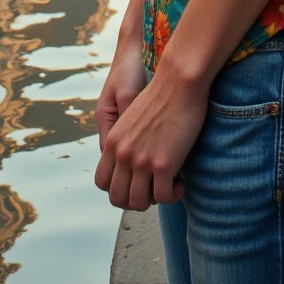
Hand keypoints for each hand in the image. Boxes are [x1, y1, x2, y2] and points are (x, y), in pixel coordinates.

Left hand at [94, 61, 207, 211]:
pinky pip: (163, 197)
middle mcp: (123, 154)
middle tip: (152, 190)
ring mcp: (141, 161)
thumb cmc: (162, 94)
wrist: (179, 81)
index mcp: (113, 141)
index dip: (118, 189)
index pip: (102, 181)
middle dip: (135, 200)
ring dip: (154, 200)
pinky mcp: (163, 165)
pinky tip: (181, 183)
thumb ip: (127, 139)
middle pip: (117, 198)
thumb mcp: (132, 117)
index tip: (136, 183)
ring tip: (168, 187)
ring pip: (138, 202)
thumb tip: (133, 160)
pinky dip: (173, 195)